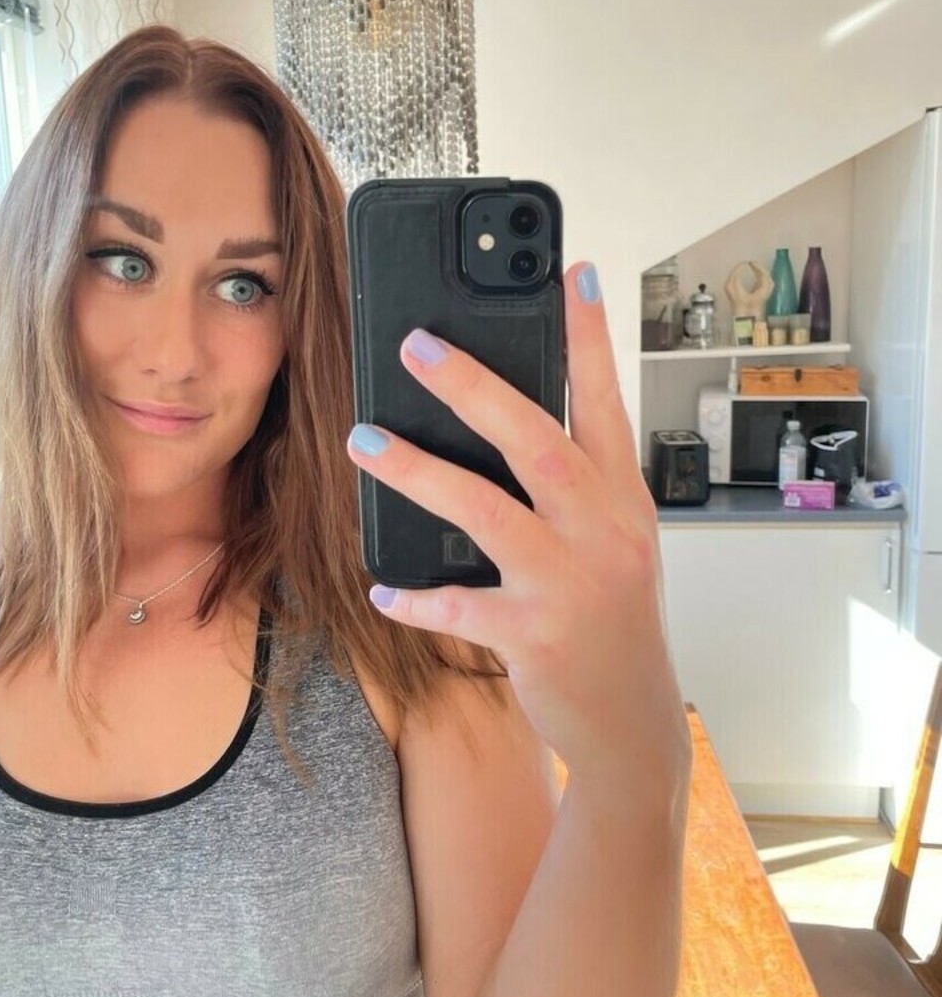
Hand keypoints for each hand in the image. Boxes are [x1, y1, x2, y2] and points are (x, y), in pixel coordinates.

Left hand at [345, 261, 688, 787]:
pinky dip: (418, 596)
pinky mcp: (537, 637)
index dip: (590, 337)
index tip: (573, 271)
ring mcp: (572, 586)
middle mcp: (604, 533)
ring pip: (488, 513)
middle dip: (476, 388)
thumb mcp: (612, 544)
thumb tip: (494, 425)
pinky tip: (380, 587)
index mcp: (623, 501)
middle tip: (416, 344)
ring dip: (420, 473)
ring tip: (364, 439)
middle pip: (539, 442)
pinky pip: (461, 607)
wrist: (632, 725)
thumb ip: (572, 488)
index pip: (606, 403)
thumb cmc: (613, 620)